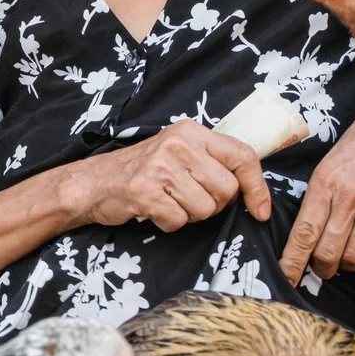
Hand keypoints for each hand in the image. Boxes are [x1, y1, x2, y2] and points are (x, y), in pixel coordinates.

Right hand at [76, 120, 272, 232]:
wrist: (93, 182)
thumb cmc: (142, 171)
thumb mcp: (179, 152)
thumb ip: (212, 160)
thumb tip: (254, 190)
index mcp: (192, 131)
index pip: (243, 156)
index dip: (258, 188)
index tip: (261, 211)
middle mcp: (178, 144)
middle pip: (226, 189)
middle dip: (213, 205)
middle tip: (188, 198)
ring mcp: (161, 167)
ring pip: (205, 209)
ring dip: (189, 215)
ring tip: (168, 202)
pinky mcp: (146, 191)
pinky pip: (179, 221)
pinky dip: (169, 224)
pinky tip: (154, 211)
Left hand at [280, 107, 354, 283]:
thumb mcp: (330, 162)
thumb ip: (319, 195)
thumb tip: (306, 230)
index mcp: (326, 181)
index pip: (304, 232)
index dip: (293, 261)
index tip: (286, 276)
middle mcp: (350, 196)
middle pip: (327, 251)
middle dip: (319, 268)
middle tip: (318, 268)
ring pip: (353, 256)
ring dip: (343, 265)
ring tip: (340, 261)